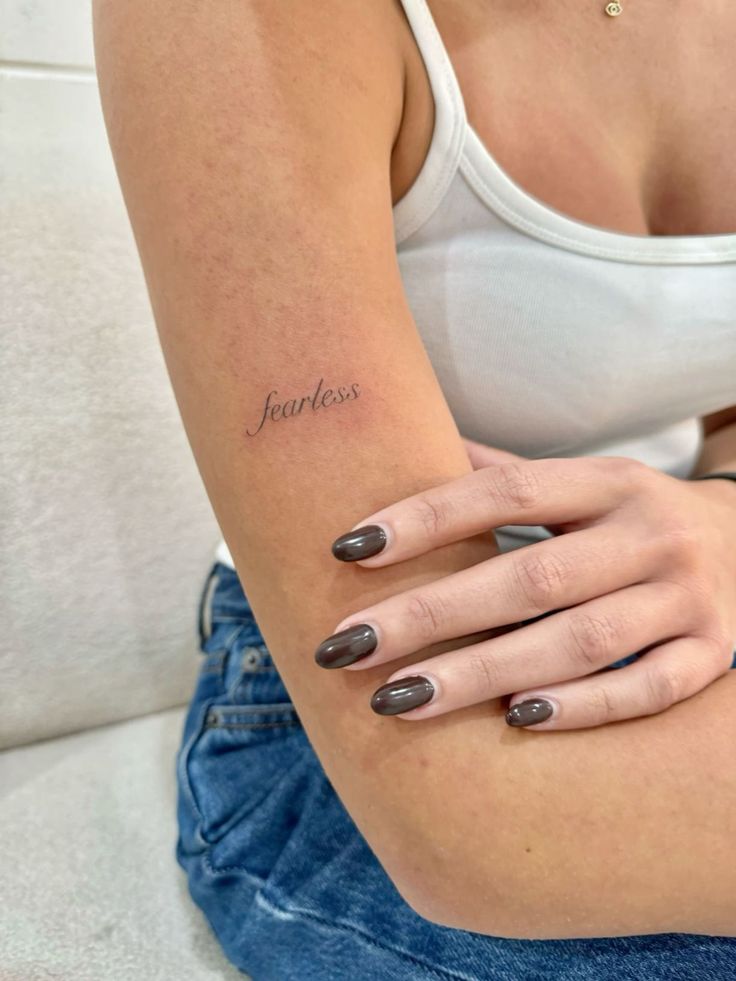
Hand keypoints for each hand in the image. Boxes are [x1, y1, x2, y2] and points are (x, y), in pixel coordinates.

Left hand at [314, 440, 735, 728]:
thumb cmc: (629, 517)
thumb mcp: (580, 482)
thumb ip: (501, 476)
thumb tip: (402, 448)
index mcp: (607, 481)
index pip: (504, 492)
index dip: (425, 520)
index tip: (348, 548)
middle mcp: (650, 535)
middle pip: (531, 578)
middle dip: (431, 615)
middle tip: (347, 647)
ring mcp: (687, 597)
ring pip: (582, 642)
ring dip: (485, 673)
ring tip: (399, 699)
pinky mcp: (712, 654)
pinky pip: (649, 690)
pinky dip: (585, 707)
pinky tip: (515, 721)